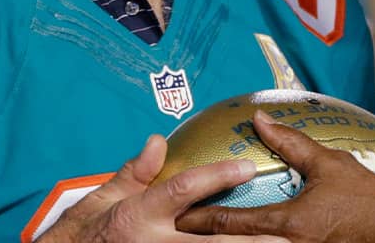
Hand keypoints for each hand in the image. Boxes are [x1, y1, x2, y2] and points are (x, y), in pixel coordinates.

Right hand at [38, 134, 289, 242]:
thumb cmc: (87, 230)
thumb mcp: (105, 196)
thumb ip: (135, 172)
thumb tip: (157, 142)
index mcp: (141, 213)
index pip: (184, 190)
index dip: (216, 178)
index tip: (246, 167)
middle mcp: (157, 241)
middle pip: (214, 238)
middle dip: (251, 239)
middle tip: (286, 236)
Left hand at [177, 110, 374, 242]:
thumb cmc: (368, 202)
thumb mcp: (331, 165)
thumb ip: (291, 144)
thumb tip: (261, 120)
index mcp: (287, 224)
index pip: (229, 224)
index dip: (199, 220)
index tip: (178, 217)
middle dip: (205, 242)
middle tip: (179, 232)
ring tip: (205, 238)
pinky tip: (248, 240)